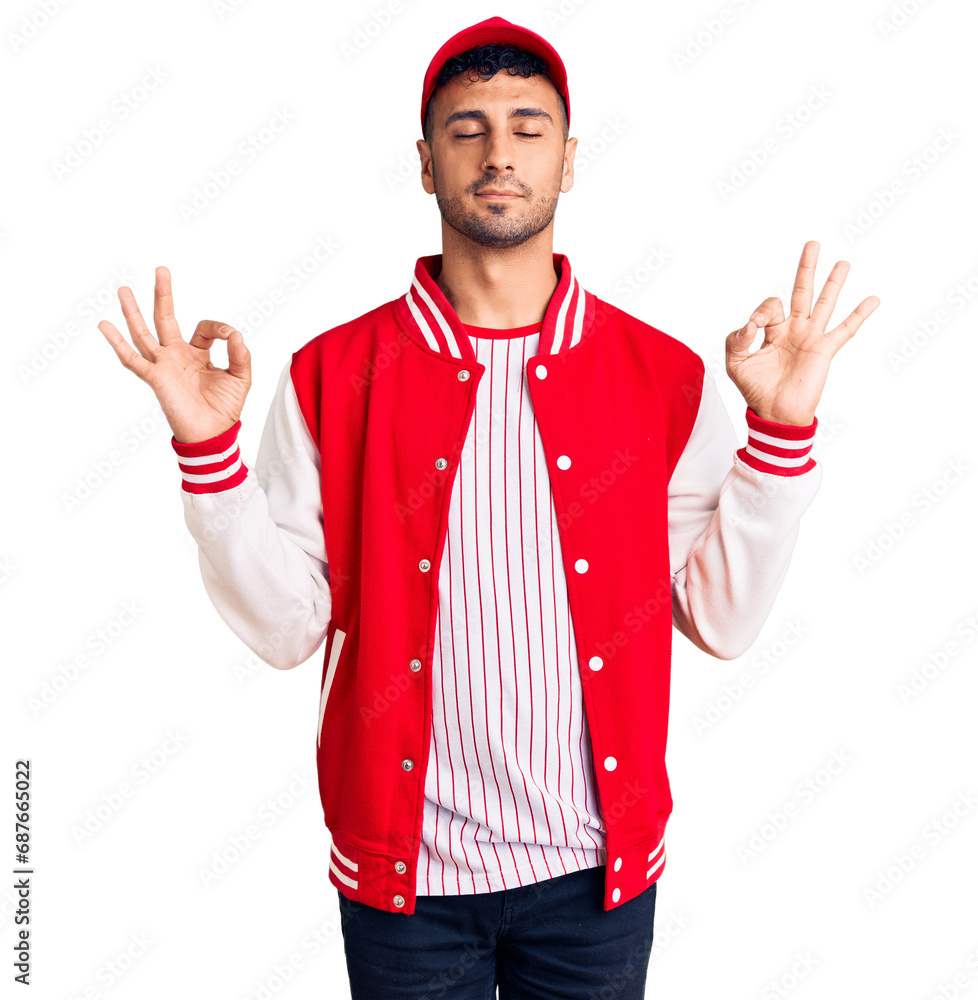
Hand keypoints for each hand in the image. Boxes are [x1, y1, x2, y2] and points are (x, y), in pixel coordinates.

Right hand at [98, 266, 250, 442]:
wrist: (213, 433)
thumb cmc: (225, 407)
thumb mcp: (240, 377)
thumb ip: (239, 354)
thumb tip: (235, 334)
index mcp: (198, 354)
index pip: (203, 329)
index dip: (218, 329)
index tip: (230, 337)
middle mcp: (177, 356)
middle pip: (165, 318)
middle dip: (163, 294)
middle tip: (161, 269)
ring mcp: (163, 365)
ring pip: (144, 333)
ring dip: (133, 312)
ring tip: (124, 289)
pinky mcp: (155, 378)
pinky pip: (133, 359)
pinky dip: (117, 342)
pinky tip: (104, 325)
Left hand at [724, 240, 879, 424]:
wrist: (775, 413)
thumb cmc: (755, 389)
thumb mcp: (736, 363)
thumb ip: (737, 339)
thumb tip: (750, 325)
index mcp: (772, 331)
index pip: (769, 307)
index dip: (760, 313)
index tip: (753, 330)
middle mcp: (793, 330)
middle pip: (801, 292)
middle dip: (806, 268)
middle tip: (812, 244)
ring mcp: (811, 338)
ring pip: (825, 303)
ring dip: (834, 282)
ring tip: (843, 262)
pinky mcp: (824, 350)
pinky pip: (845, 330)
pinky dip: (859, 314)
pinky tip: (872, 299)